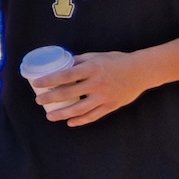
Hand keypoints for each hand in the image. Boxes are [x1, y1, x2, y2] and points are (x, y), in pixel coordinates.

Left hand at [32, 49, 151, 126]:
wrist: (141, 71)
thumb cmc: (117, 61)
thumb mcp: (97, 56)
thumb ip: (79, 61)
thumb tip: (61, 64)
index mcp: (92, 68)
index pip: (65, 75)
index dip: (49, 80)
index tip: (36, 84)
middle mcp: (97, 83)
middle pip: (69, 93)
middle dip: (51, 98)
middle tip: (39, 101)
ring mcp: (104, 96)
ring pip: (79, 109)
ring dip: (62, 114)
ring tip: (50, 116)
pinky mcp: (111, 106)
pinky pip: (93, 116)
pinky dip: (80, 120)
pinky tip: (70, 122)